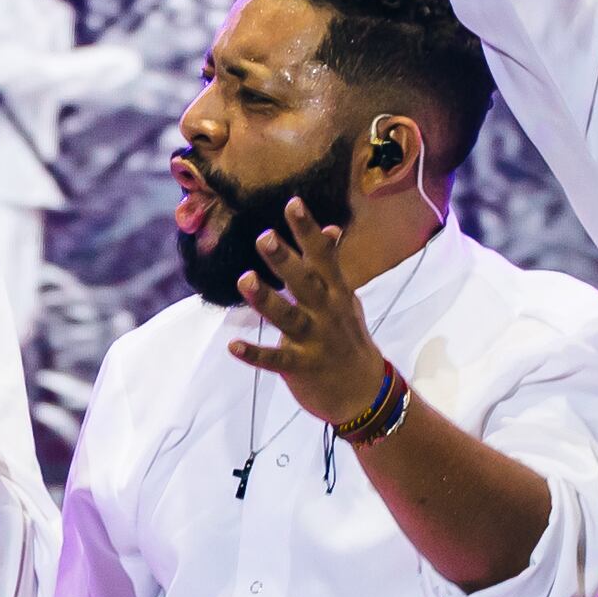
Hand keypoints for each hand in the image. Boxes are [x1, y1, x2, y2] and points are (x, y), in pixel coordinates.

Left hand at [226, 205, 392, 432]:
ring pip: (288, 317)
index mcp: (337, 293)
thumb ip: (332, 266)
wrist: (364, 393)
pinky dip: (255, 353)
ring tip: (244, 279)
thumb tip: (330, 228)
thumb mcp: (346, 299)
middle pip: (305, 283)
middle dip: (285, 260)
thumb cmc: (349, 338)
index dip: (308, 230)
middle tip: (263, 236)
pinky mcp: (302, 367)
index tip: (292, 203)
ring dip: (266, 300)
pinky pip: (276, 359)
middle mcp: (327, 312)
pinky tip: (233, 345)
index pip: (323, 256)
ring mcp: (315, 340)